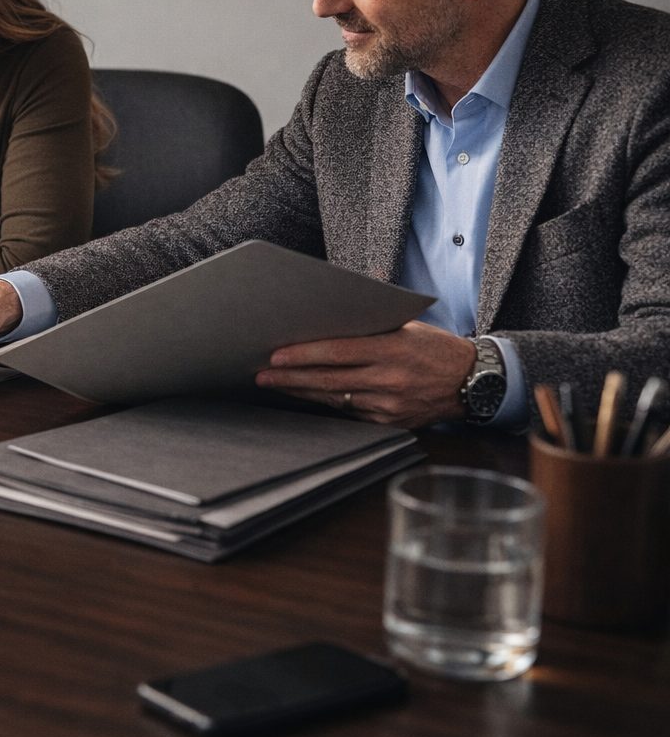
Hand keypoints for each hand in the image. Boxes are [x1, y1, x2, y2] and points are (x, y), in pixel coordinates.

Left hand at [253, 320, 476, 427]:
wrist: (474, 381)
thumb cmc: (435, 347)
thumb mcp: (407, 326)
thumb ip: (370, 323)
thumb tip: (327, 313)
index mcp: (393, 349)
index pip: (337, 351)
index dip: (303, 355)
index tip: (275, 355)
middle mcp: (390, 379)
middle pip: (328, 379)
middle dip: (290, 378)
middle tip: (262, 375)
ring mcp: (390, 404)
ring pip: (335, 398)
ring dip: (302, 391)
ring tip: (276, 384)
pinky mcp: (391, 422)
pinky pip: (351, 412)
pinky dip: (327, 403)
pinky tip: (307, 395)